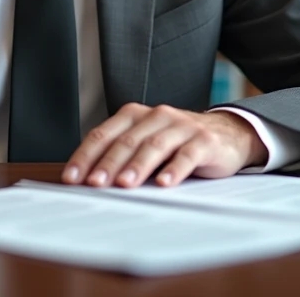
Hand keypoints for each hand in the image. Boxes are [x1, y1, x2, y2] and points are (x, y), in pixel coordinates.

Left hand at [61, 103, 265, 188]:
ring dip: (137, 166)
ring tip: (125, 184)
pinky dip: (174, 169)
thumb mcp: (146, 142)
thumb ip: (122, 154)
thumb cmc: (178, 142)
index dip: (85, 156)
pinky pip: (187, 154)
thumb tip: (87, 179)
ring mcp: (181, 126)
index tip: (72, 177)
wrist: (227, 133)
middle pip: (127, 140)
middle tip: (95, 183)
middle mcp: (156, 116)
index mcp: (135, 115)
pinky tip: (165, 183)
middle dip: (108, 163)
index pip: (103, 134)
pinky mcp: (204, 140)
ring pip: (154, 145)